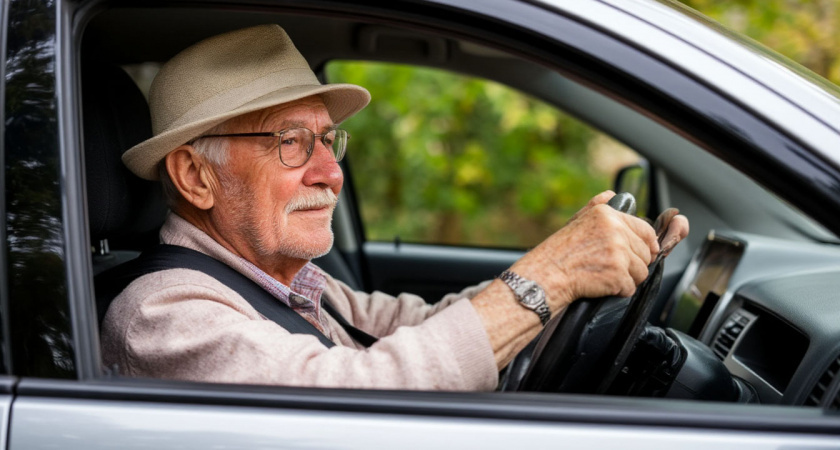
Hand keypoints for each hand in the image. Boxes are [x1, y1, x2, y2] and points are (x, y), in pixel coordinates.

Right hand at [510, 191, 660, 312]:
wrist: (546, 275)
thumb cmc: (559, 252)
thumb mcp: (576, 220)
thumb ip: (597, 205)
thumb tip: (612, 194)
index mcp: (607, 215)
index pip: (645, 230)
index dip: (647, 244)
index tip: (645, 252)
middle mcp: (616, 231)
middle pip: (645, 254)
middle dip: (633, 264)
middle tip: (611, 267)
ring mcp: (618, 253)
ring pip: (641, 272)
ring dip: (627, 278)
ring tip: (604, 275)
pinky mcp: (618, 274)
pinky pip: (630, 288)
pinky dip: (618, 291)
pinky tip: (601, 285)